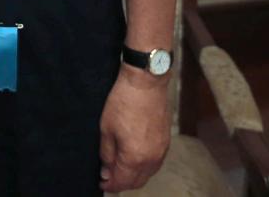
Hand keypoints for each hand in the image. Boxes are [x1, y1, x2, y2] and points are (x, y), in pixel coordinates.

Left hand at [99, 65, 170, 191]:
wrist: (145, 83)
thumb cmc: (124, 101)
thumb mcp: (106, 128)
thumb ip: (107, 153)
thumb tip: (106, 169)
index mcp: (134, 157)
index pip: (122, 181)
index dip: (110, 184)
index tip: (102, 183)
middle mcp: (151, 158)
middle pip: (137, 182)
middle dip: (122, 183)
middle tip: (109, 177)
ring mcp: (161, 151)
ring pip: (148, 174)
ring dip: (134, 176)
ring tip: (120, 168)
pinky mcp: (166, 142)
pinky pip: (155, 163)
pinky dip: (144, 166)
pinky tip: (134, 159)